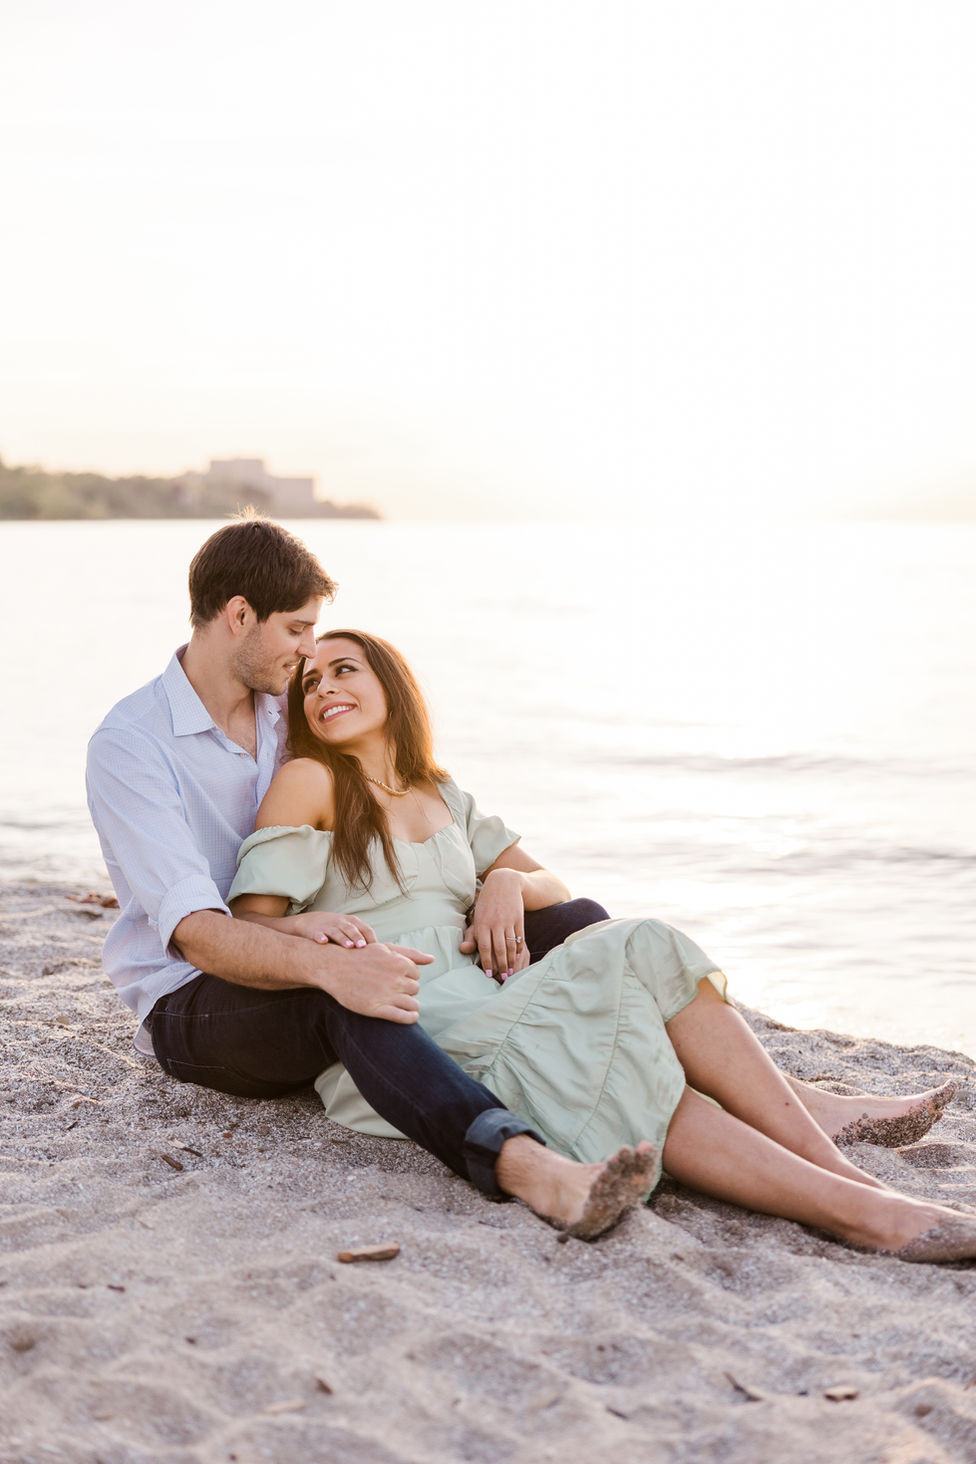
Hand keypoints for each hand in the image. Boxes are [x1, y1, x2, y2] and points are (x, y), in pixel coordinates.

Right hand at [292, 910, 377, 947]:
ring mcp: (328, 926)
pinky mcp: (315, 931)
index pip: (366, 929)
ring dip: (343, 938)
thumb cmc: (336, 930)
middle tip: (363, 946)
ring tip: (349, 946)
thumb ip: (363, 941)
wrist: (309, 922)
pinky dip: (320, 937)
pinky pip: (318, 934)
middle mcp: (341, 923)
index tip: (377, 952)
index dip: (371, 939)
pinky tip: (323, 942)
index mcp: (353, 923)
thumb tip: (381, 957)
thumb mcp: (350, 931)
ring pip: (336, 932)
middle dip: (358, 937)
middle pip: (352, 929)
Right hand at [318, 941, 432, 1023]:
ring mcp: (387, 995)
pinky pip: (403, 1017)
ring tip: (402, 1004)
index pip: (416, 974)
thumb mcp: (385, 949)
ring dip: (410, 1005)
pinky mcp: (378, 1009)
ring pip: (413, 1004)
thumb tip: (432, 959)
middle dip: (407, 989)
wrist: (334, 968)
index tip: (397, 978)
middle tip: (394, 989)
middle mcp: (396, 979)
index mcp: (399, 963)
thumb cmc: (360, 957)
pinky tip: (409, 1016)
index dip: (407, 976)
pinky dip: (410, 1018)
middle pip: (415, 988)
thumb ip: (409, 954)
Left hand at [458, 869, 528, 981]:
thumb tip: (463, 950)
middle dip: (501, 966)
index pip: (485, 948)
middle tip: (502, 979)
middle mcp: (495, 922)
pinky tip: (518, 957)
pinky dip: (519, 949)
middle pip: (499, 949)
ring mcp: (508, 921)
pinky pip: (520, 937)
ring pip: (511, 945)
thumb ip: (472, 935)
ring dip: (511, 961)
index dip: (487, 963)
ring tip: (511, 972)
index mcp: (482, 923)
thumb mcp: (477, 916)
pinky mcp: (519, 919)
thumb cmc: (487, 904)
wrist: (504, 883)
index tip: (488, 975)